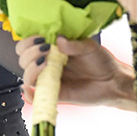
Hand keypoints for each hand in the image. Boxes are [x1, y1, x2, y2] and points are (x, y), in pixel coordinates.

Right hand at [16, 35, 135, 109]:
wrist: (113, 82)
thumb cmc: (101, 61)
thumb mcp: (89, 47)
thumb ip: (74, 44)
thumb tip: (58, 40)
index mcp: (52, 49)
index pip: (28, 44)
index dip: (29, 41)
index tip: (41, 39)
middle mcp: (47, 63)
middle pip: (23, 59)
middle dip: (31, 53)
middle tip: (46, 51)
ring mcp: (50, 79)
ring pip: (27, 76)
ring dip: (31, 69)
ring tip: (46, 64)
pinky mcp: (55, 94)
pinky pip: (36, 96)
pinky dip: (29, 94)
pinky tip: (31, 88)